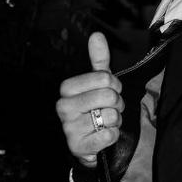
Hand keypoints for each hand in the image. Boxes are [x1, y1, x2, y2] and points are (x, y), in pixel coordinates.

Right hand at [56, 32, 122, 167]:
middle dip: (117, 103)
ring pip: (110, 116)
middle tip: (109, 108)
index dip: (115, 84)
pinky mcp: (78, 147)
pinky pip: (109, 135)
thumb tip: (97, 35)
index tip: (111, 90)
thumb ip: (99, 59)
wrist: (91, 141)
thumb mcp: (98, 82)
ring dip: (115, 120)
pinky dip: (113, 135)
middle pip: (109, 96)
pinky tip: (104, 135)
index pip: (104, 78)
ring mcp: (69, 129)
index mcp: (67, 89)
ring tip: (105, 122)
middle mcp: (63, 107)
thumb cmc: (95, 107)